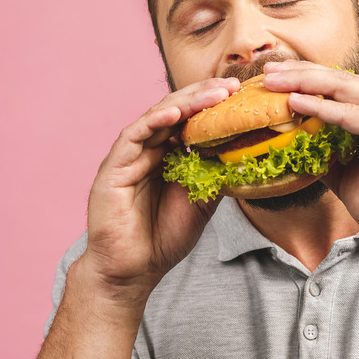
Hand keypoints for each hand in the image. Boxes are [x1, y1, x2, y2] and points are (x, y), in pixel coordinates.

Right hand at [77, 77, 239, 304]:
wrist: (134, 271)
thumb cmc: (163, 238)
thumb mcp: (202, 202)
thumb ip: (216, 175)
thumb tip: (245, 153)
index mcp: (166, 155)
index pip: (190, 120)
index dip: (213, 105)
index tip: (241, 95)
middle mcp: (147, 149)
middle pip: (176, 111)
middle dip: (204, 96)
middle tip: (232, 87)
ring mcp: (129, 156)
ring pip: (157, 117)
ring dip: (186, 103)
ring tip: (213, 95)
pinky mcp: (113, 167)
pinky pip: (134, 136)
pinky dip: (154, 122)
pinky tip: (176, 115)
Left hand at [262, 61, 358, 248]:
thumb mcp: (346, 173)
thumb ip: (324, 153)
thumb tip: (293, 147)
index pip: (343, 85)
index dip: (308, 77)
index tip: (277, 76)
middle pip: (342, 79)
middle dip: (302, 71)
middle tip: (270, 70)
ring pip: (345, 88)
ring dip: (306, 82)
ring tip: (275, 81)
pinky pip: (352, 114)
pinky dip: (322, 107)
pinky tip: (297, 103)